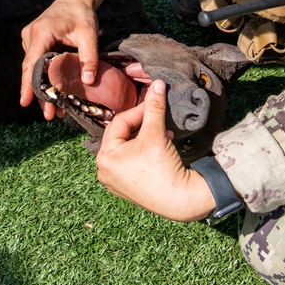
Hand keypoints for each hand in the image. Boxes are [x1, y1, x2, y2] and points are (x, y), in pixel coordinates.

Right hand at [19, 0, 99, 118]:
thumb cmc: (82, 14)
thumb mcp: (90, 35)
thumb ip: (89, 58)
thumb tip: (88, 81)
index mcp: (42, 32)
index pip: (32, 62)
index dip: (28, 84)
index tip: (26, 101)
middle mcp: (31, 36)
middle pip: (31, 70)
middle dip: (39, 93)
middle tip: (49, 115)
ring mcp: (29, 39)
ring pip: (33, 68)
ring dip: (42, 87)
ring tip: (54, 109)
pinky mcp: (33, 42)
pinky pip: (36, 62)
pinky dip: (44, 77)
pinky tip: (54, 92)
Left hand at [96, 81, 215, 221]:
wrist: (179, 200)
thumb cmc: (162, 168)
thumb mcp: (156, 133)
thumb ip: (154, 107)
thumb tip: (157, 83)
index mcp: (105, 157)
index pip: (120, 123)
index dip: (139, 110)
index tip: (155, 103)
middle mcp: (104, 171)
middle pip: (122, 136)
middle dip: (143, 125)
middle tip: (159, 119)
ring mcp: (115, 182)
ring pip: (128, 148)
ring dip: (146, 138)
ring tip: (164, 134)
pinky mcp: (127, 188)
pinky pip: (132, 162)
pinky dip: (144, 152)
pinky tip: (161, 148)